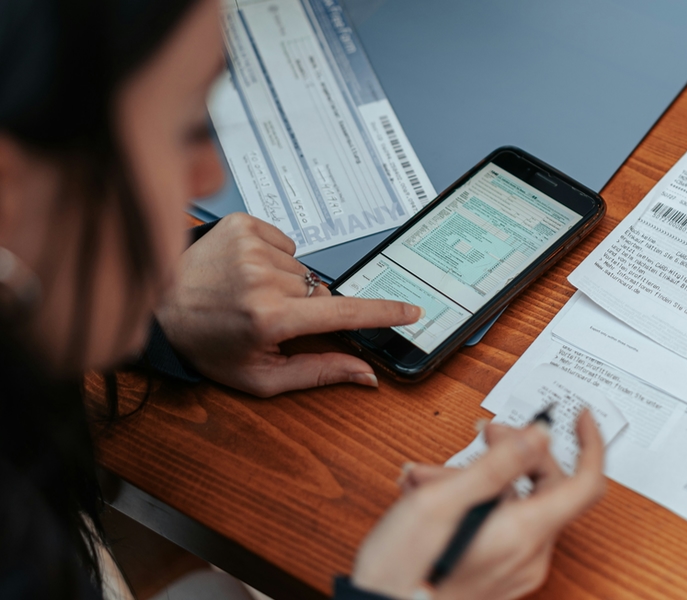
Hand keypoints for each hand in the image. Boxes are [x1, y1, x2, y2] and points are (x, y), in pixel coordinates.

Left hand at [154, 213, 421, 396]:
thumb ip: (319, 373)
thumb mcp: (262, 377)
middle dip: (309, 307)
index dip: (383, 313)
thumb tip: (366, 374)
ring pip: (303, 269)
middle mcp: (263, 279)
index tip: (412, 311)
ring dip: (288, 283)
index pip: (344, 314)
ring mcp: (252, 247)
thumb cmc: (208, 346)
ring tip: (251, 294)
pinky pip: (285, 243)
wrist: (160, 306)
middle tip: (270, 317)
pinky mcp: (243, 224)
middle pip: (322, 292)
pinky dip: (274, 258)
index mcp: (270, 319)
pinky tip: (246, 271)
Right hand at [351, 410, 606, 599]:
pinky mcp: (500, 574)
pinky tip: (437, 496)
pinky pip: (504, 525)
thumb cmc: (403, 568)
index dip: (589, 443)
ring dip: (482, 477)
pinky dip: (477, 502)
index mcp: (525, 532)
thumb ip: (498, 464)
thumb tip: (540, 435)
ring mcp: (517, 568)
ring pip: (518, 504)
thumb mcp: (443, 500)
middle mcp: (530, 554)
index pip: (586, 482)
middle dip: (516, 451)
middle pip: (549, 487)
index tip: (580, 417)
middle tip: (484, 432)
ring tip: (430, 475)